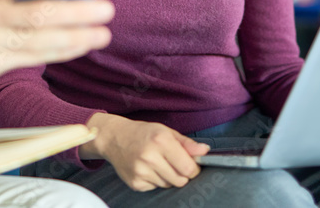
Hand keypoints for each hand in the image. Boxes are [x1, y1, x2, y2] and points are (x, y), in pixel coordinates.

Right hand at [81, 113, 209, 190]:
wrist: (114, 138)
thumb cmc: (143, 133)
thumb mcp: (165, 131)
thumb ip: (187, 143)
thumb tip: (205, 151)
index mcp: (161, 141)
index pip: (189, 168)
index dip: (194, 168)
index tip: (191, 164)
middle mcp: (150, 157)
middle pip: (180, 180)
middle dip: (182, 174)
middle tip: (174, 164)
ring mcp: (141, 172)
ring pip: (168, 185)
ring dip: (168, 177)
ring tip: (158, 164)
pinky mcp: (135, 183)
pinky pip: (155, 188)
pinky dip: (155, 181)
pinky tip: (147, 169)